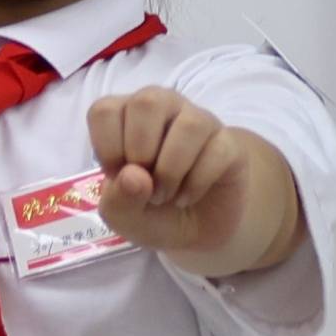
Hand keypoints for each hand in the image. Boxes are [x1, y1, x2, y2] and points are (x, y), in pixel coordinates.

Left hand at [87, 83, 295, 278]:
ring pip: (189, 125)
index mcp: (128, 117)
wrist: (194, 234)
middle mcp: (165, 110)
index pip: (105, 109)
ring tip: (166, 195)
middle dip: (140, 150)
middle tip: (144, 182)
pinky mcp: (230, 143)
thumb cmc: (150, 212)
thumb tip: (136, 175)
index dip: (106, 148)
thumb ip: (117, 198)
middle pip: (148, 101)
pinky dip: (196, 183)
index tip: (117, 177)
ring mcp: (201, 122)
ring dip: (171, 170)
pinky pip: (218, 151)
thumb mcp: (121, 216)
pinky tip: (188, 197)